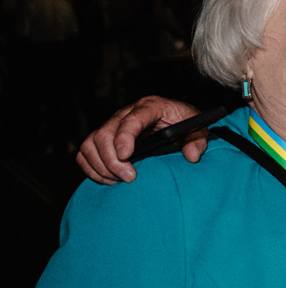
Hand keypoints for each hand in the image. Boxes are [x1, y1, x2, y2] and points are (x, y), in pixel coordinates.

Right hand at [77, 96, 201, 182]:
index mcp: (151, 107)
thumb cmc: (187, 124)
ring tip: (120, 180)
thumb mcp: (199, 130)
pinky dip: (92, 168)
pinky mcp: (104, 138)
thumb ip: (198, 142)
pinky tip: (109, 179)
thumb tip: (192, 156)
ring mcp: (112, 125)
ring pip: (90, 143)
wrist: (177, 122)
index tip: (126, 156)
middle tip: (129, 178)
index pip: (132, 119)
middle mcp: (127, 113)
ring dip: (101, 166)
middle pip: (105, 133)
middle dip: (112, 160)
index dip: (125, 137)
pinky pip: (85, 152)